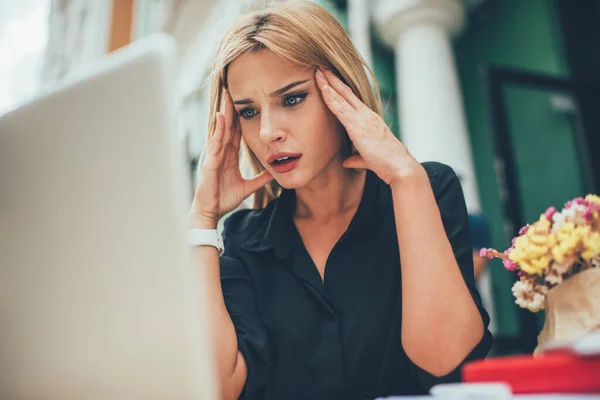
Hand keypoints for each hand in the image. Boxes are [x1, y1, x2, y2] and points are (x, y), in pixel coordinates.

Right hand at [190, 90, 272, 226]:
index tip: (245, 102)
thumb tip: (274, 174)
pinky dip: (218, 129)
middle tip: (234, 89)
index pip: (235, 132)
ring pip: (220, 129)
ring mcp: (214, 155)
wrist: (211, 212)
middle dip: (231, 108)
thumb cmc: (224, 198)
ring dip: (224, 112)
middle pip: (227, 126)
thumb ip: (260, 180)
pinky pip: (215, 142)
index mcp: (228, 156)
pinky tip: (221, 116)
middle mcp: (220, 152)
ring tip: (227, 95)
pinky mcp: (210, 161)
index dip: (239, 117)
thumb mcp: (247, 187)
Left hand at [315, 69, 423, 184]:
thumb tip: (346, 161)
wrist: (400, 167)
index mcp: (371, 120)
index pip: (353, 100)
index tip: (331, 79)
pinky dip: (329, 96)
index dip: (341, 89)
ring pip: (341, 96)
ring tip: (318, 71)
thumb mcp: (369, 159)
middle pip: (346, 92)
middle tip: (322, 67)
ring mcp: (362, 118)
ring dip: (328, 83)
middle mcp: (367, 115)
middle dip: (333, 79)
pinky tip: (322, 87)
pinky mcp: (357, 126)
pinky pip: (339, 108)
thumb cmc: (388, 164)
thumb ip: (356, 158)